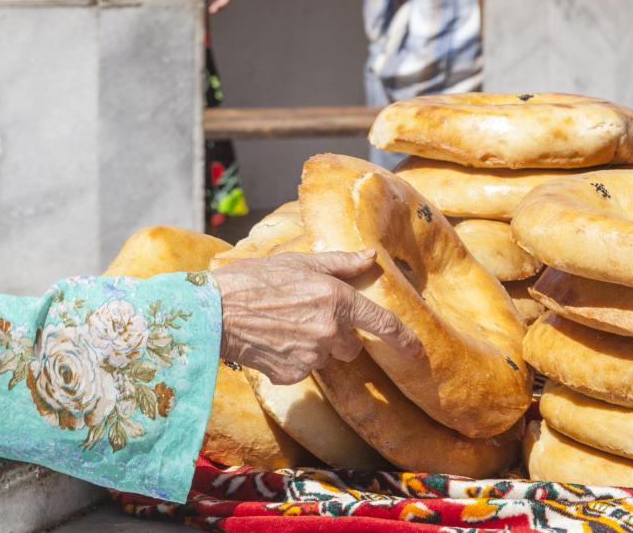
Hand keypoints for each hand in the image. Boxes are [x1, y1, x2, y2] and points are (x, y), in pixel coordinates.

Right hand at [214, 250, 420, 385]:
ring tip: (283, 327)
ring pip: (326, 357)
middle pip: (351, 344)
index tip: (417, 350)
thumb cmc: (255, 279)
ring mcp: (312, 357)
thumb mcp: (299, 263)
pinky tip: (272, 342)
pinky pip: (303, 371)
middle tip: (307, 316)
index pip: (382, 323)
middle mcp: (330, 331)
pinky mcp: (293, 375)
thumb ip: (340, 263)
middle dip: (337, 334)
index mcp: (337, 299)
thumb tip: (370, 256)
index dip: (404, 339)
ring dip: (314, 347)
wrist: (215, 310)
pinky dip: (292, 360)